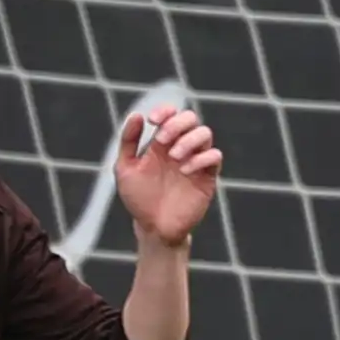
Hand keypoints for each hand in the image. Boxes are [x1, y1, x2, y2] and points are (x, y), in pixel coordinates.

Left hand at [115, 105, 221, 247]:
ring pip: (205, 133)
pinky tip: (184, 170)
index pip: (171, 114)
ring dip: (189, 140)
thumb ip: (128, 143)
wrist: (153, 228)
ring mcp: (195, 161)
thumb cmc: (140, 199)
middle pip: (190, 118)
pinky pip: (214, 156)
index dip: (165, 110)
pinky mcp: (207, 177)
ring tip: (174, 157)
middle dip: (176, 124)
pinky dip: (201, 158)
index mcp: (162, 143)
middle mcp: (181, 147)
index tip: (153, 120)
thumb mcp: (125, 170)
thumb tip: (136, 115)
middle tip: (161, 141)